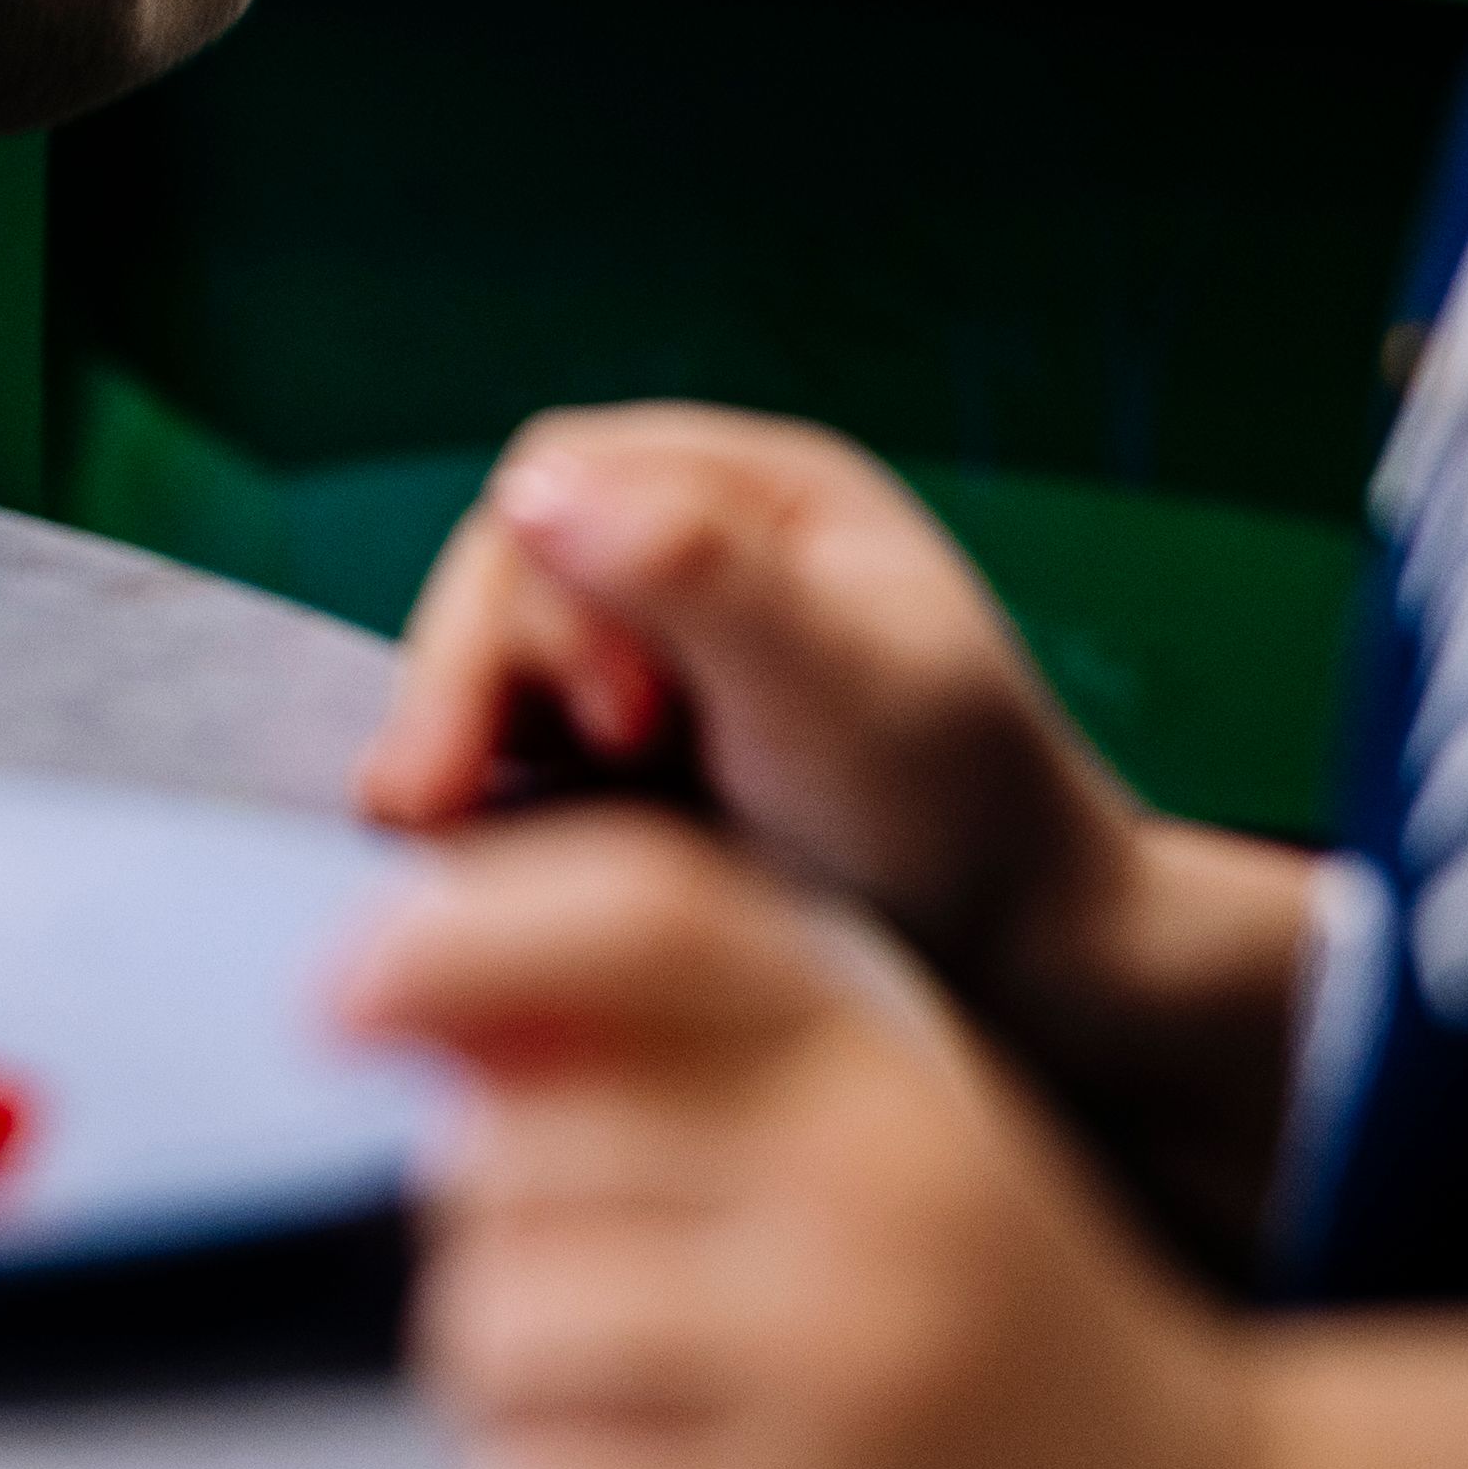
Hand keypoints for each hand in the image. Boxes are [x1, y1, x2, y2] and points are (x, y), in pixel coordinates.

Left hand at [355, 814, 1260, 1468]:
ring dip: (503, 1359)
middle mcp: (866, 1210)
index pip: (650, 920)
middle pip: (513, 1147)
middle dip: (494, 1212)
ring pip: (495, 1319)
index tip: (338, 995)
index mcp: (888, 1075)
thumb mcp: (869, 1121)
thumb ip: (669, 1040)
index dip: (466, 929)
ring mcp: (829, 1385)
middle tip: (595, 1267)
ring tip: (621, 1382)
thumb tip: (410, 1001)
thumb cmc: (971, 1302)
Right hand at [361, 412, 1123, 966]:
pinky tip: (469, 852)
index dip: (545, 598)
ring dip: (464, 740)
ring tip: (443, 838)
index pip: (569, 483)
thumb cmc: (962, 826)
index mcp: (765, 491)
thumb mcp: (841, 693)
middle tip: (430, 811)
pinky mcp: (635, 750)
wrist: (1037, 986)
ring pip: (499, 660)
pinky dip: (484, 786)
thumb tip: (534, 488)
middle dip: (474, 687)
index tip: (602, 730)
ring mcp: (663, 650)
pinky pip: (514, 740)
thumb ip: (700, 581)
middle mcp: (704, 550)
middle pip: (514, 574)